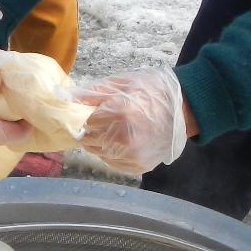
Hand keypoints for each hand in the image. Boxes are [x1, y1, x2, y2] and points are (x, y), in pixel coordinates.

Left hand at [71, 68, 188, 175]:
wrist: (185, 109)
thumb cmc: (154, 91)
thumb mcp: (124, 83)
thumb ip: (93, 93)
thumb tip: (65, 97)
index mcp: (119, 114)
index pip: (87, 122)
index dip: (91, 116)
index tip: (98, 111)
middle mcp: (123, 139)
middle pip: (90, 140)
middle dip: (92, 131)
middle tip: (106, 122)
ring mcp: (131, 156)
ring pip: (99, 153)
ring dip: (101, 143)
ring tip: (116, 130)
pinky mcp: (139, 166)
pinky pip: (113, 163)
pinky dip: (112, 154)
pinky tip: (123, 141)